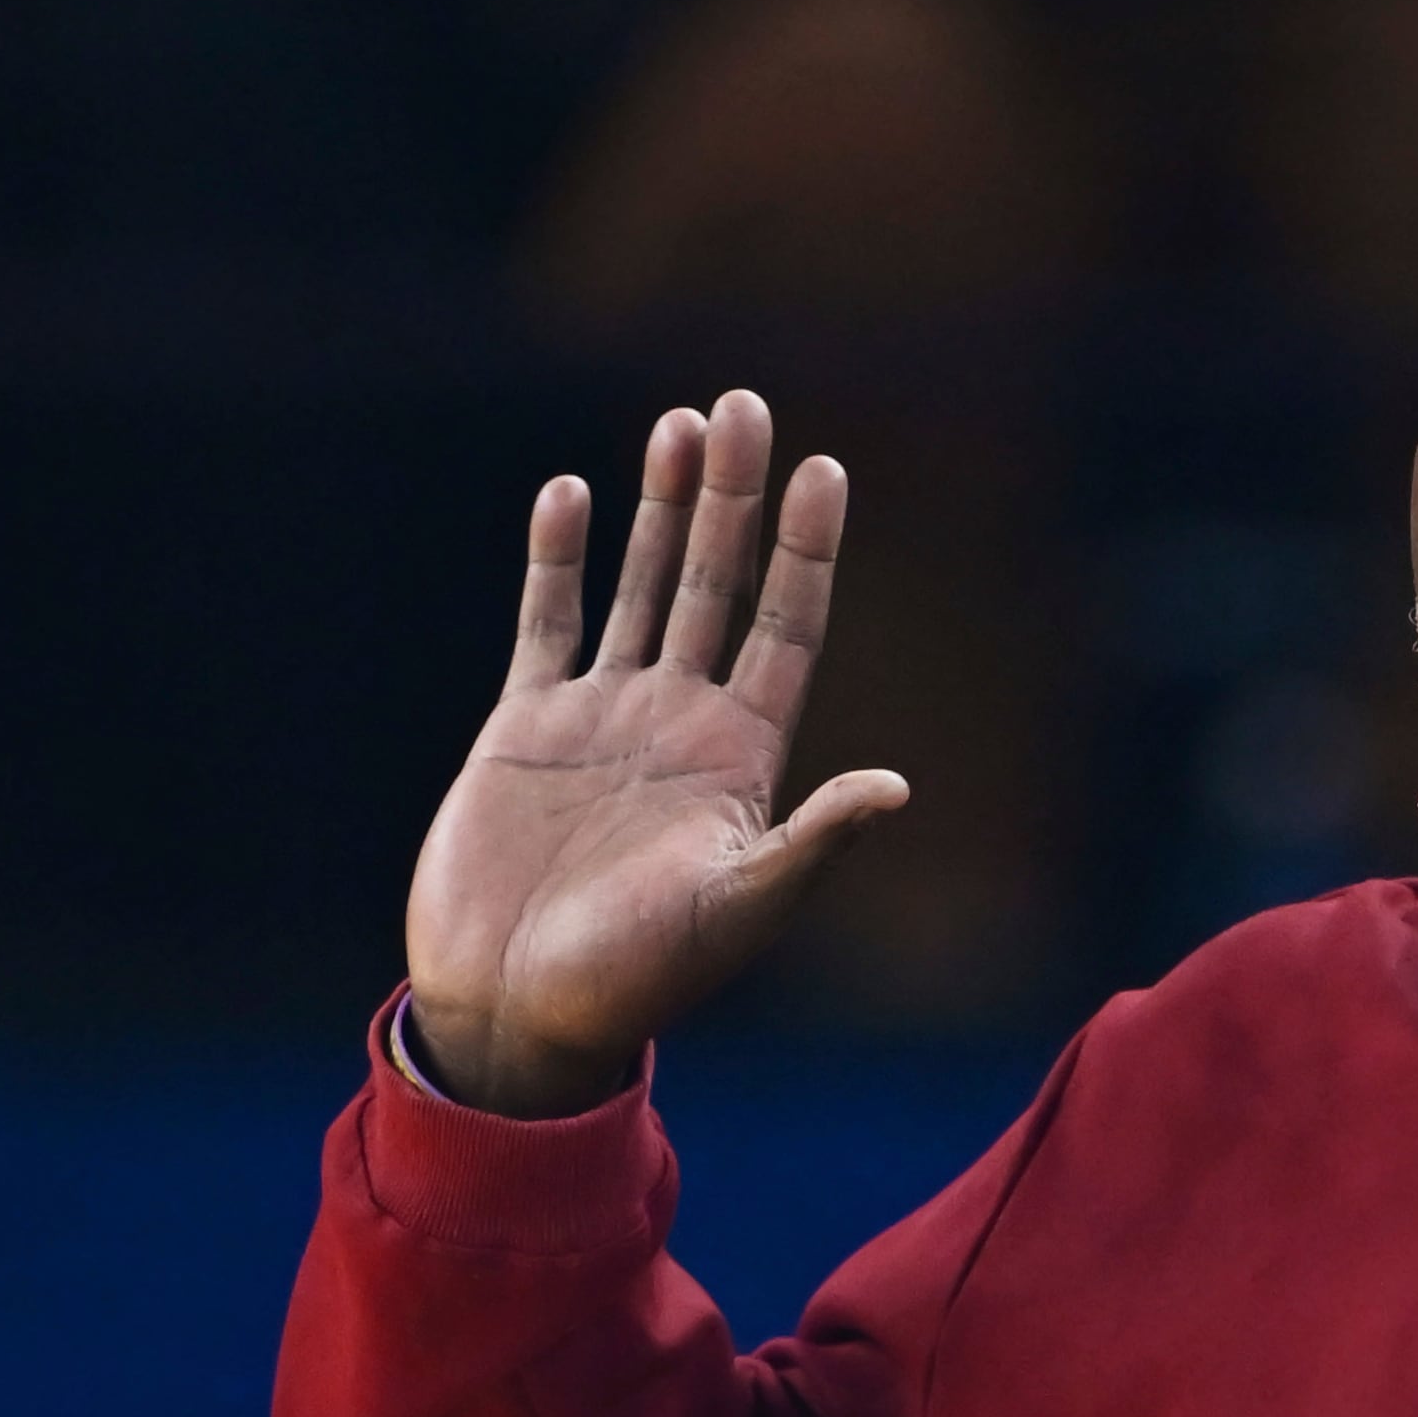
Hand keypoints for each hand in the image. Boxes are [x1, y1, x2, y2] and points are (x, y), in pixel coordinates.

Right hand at [403, 393, 907, 1115]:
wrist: (520, 1011)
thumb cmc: (639, 979)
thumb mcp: (741, 908)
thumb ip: (814, 841)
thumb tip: (897, 787)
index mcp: (742, 761)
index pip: (787, 631)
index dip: (808, 553)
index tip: (827, 470)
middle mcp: (680, 725)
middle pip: (717, 585)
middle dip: (734, 500)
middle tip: (746, 405)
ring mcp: (603, 718)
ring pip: (638, 587)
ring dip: (659, 509)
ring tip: (680, 423)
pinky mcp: (526, 725)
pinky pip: (546, 623)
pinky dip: (556, 558)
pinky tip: (571, 493)